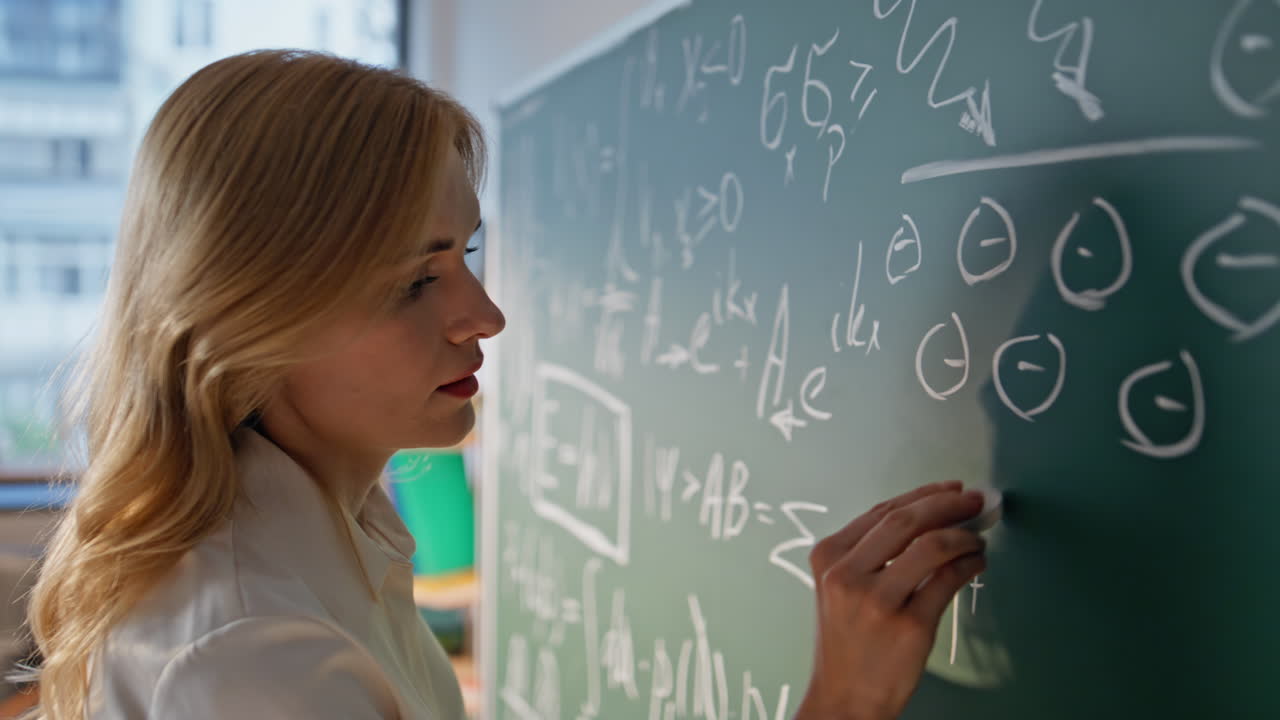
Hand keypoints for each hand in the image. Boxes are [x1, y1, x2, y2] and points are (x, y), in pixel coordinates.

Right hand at [795, 482, 986, 719]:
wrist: (844, 698)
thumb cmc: (847, 643)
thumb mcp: (840, 589)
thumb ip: (871, 553)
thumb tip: (930, 517)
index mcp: (828, 557)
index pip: (882, 512)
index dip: (923, 495)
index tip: (951, 490)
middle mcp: (847, 574)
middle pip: (906, 521)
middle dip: (948, 505)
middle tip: (974, 502)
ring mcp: (878, 601)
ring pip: (932, 546)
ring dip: (964, 536)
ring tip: (978, 539)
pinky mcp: (909, 626)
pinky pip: (948, 581)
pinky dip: (969, 564)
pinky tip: (976, 562)